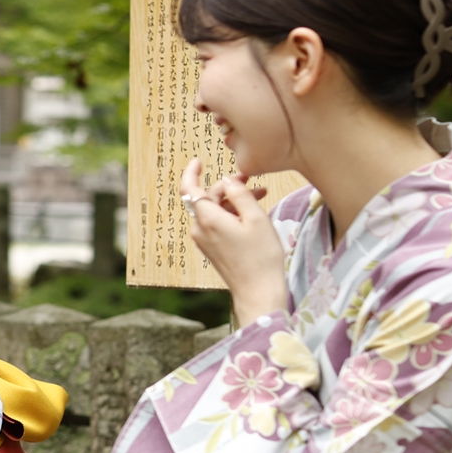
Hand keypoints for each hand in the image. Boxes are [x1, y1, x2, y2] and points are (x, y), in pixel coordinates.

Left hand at [180, 159, 285, 320]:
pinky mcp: (212, 249)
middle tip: (254, 182)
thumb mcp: (256, 218)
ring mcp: (204, 240)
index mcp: (208, 219)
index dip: (191, 172)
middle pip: (208, 198)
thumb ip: (240, 194)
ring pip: (215, 210)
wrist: (258, 292)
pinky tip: (252, 214)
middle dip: (229, 187)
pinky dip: (232, 214)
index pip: (189, 189)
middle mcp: (200, 229)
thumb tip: (228, 180)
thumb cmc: (260, 256)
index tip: (199, 160)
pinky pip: (217, 224)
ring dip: (234, 201)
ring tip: (261, 197)